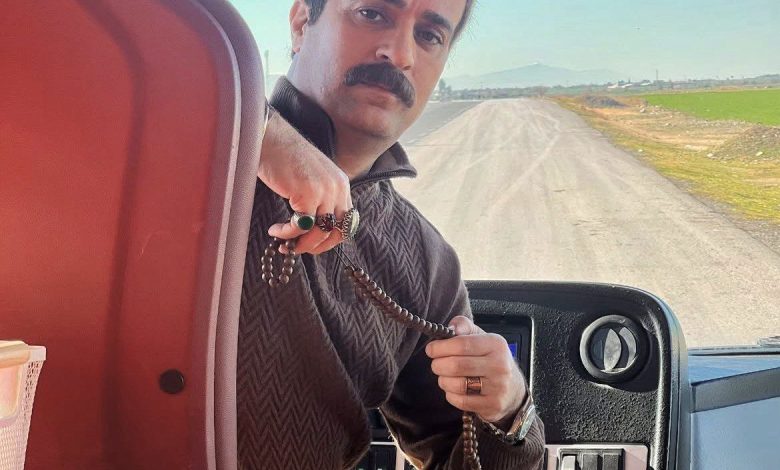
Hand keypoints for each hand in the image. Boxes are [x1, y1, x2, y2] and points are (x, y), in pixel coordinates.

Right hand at [258, 109, 351, 254]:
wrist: (270, 138)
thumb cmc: (285, 158)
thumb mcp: (312, 178)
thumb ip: (320, 198)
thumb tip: (313, 228)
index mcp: (342, 184)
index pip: (346, 223)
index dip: (330, 239)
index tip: (312, 244)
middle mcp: (338, 188)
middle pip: (337, 231)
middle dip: (316, 246)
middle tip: (297, 248)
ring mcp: (325, 191)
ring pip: (319, 232)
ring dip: (300, 243)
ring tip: (283, 241)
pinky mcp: (308, 194)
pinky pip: (301, 226)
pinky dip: (287, 233)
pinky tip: (275, 230)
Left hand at [425, 316, 526, 423]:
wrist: (513, 388)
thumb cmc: (490, 358)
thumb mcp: (481, 337)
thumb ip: (464, 326)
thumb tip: (450, 328)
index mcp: (495, 344)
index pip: (461, 344)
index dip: (440, 347)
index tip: (431, 349)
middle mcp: (499, 365)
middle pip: (456, 365)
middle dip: (438, 365)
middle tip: (436, 364)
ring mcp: (498, 387)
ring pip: (457, 385)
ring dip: (443, 380)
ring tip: (444, 376)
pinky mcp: (493, 405)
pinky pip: (461, 401)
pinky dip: (450, 395)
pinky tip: (453, 389)